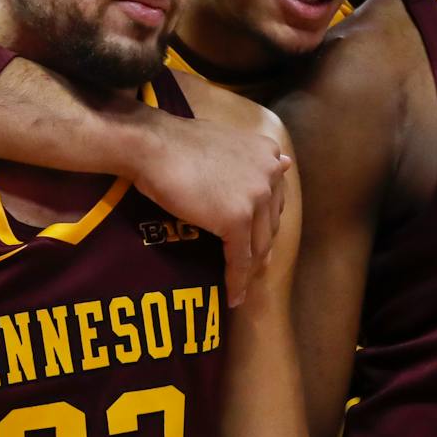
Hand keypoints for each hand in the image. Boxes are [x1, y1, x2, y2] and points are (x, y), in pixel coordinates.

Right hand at [131, 116, 290, 307]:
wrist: (153, 146)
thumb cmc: (176, 142)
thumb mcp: (224, 141)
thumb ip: (250, 157)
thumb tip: (284, 163)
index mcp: (268, 153)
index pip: (275, 197)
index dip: (266, 221)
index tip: (259, 237)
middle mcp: (269, 174)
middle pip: (271, 223)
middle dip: (262, 248)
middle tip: (254, 267)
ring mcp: (255, 197)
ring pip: (259, 245)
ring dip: (251, 269)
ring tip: (243, 285)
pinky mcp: (236, 220)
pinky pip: (240, 259)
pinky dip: (237, 281)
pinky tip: (233, 296)